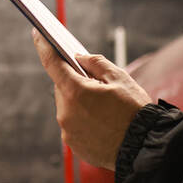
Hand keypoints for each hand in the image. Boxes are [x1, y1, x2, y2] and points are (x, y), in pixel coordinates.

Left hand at [32, 29, 151, 169]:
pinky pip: (73, 125)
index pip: (52, 63)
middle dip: (76, 82)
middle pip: (63, 87)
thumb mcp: (120, 78)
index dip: (43, 46)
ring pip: (68, 107)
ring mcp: (68, 131)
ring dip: (80, 103)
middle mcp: (66, 113)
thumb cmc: (134, 112)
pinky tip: (103, 123)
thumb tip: (79, 58)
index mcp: (75, 92)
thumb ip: (96, 63)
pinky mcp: (74, 145)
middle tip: (99, 86)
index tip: (37, 34)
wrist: (144, 148)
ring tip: (106, 109)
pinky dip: (83, 120)